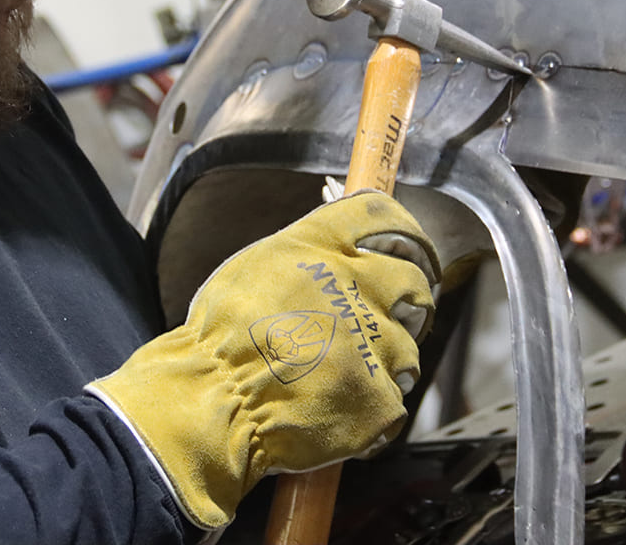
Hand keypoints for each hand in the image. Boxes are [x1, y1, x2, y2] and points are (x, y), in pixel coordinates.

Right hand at [87, 190, 439, 527]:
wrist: (212, 401)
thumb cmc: (219, 339)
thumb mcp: (254, 267)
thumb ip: (305, 254)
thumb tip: (337, 251)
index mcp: (321, 248)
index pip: (380, 214)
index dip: (401, 228)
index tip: (406, 244)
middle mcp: (355, 285)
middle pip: (413, 280)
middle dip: (409, 302)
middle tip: (385, 322)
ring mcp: (373, 342)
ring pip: (405, 348)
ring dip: (384, 363)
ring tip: (342, 379)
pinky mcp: (380, 395)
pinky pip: (392, 399)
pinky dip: (370, 410)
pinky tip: (338, 411)